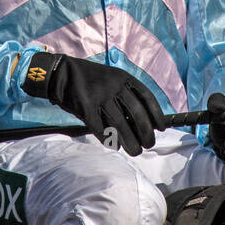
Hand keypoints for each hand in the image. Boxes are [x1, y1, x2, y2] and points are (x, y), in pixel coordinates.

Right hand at [22, 53, 165, 155]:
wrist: (62, 74)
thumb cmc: (91, 81)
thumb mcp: (112, 79)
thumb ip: (126, 94)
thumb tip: (143, 122)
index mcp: (123, 78)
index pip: (146, 97)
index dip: (156, 114)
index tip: (161, 128)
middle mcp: (114, 86)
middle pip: (136, 114)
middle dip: (145, 132)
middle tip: (149, 144)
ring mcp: (100, 96)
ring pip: (120, 125)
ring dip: (130, 141)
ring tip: (135, 151)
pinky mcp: (86, 107)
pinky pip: (101, 128)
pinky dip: (110, 140)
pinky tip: (115, 146)